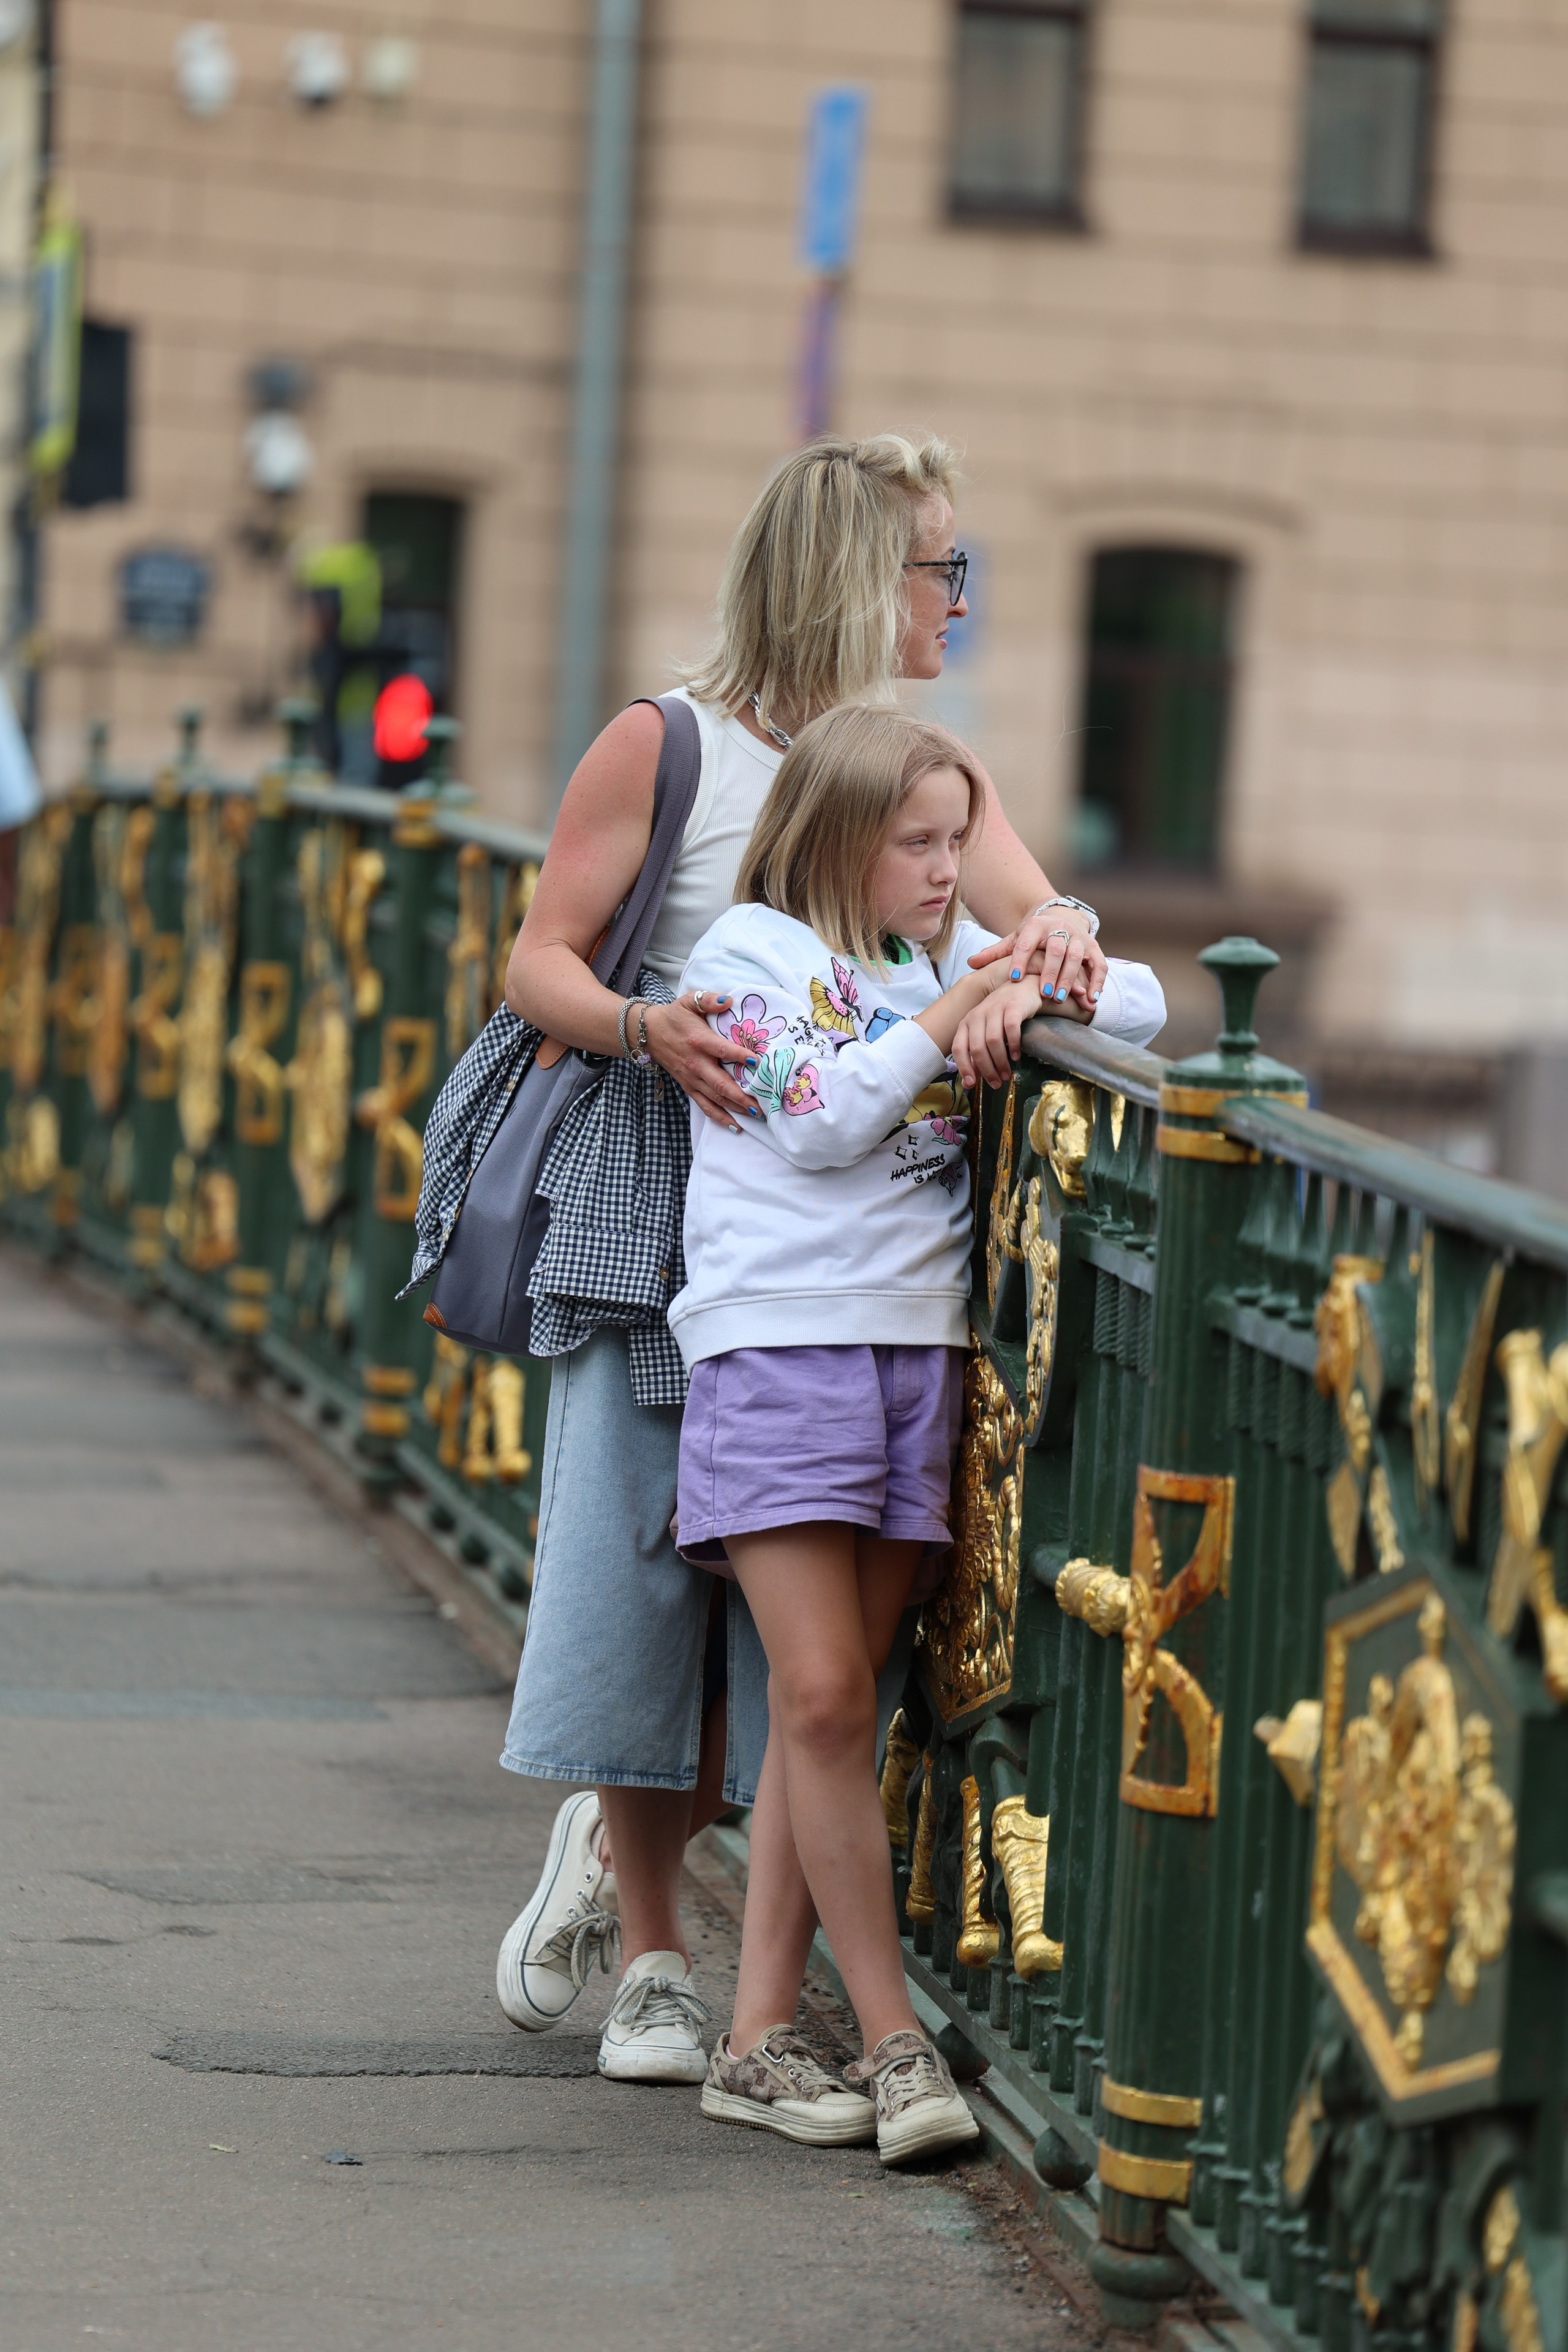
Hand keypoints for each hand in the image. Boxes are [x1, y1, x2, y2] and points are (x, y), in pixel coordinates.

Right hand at [642, 991, 756, 1128]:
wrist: (648, 1033)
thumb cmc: (674, 1016)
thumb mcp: (689, 1001)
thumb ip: (709, 1000)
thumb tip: (729, 1000)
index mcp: (699, 1041)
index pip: (723, 1050)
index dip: (740, 1056)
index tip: (759, 1063)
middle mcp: (696, 1063)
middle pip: (721, 1083)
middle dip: (742, 1096)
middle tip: (763, 1104)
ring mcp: (691, 1078)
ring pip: (716, 1098)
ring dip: (737, 1108)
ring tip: (757, 1115)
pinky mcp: (688, 1087)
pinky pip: (704, 1106)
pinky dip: (720, 1117)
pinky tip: (736, 1126)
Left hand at [952, 975, 1089, 1091]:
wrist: (1024, 988)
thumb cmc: (1003, 1014)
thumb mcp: (986, 1033)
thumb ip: (977, 1056)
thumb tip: (969, 1082)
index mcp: (967, 1022)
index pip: (958, 1048)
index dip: (964, 1067)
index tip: (972, 1083)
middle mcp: (978, 1014)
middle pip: (977, 1048)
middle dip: (987, 1070)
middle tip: (996, 1083)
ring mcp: (995, 1008)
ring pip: (993, 1041)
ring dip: (1000, 1062)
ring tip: (1007, 1073)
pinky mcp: (1012, 1006)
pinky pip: (1011, 1029)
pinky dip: (1013, 1045)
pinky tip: (1016, 1055)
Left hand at [969, 909, 1105, 1008]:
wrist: (1061, 920)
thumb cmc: (1033, 938)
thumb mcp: (1014, 941)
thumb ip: (995, 953)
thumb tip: (970, 963)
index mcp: (1036, 926)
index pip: (1028, 941)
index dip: (1021, 959)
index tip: (1014, 978)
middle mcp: (1060, 929)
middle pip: (1056, 949)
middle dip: (1050, 972)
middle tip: (1044, 994)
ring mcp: (1079, 938)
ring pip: (1077, 957)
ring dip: (1070, 978)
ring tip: (1062, 999)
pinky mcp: (1094, 948)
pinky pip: (1099, 964)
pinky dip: (1097, 981)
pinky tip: (1090, 999)